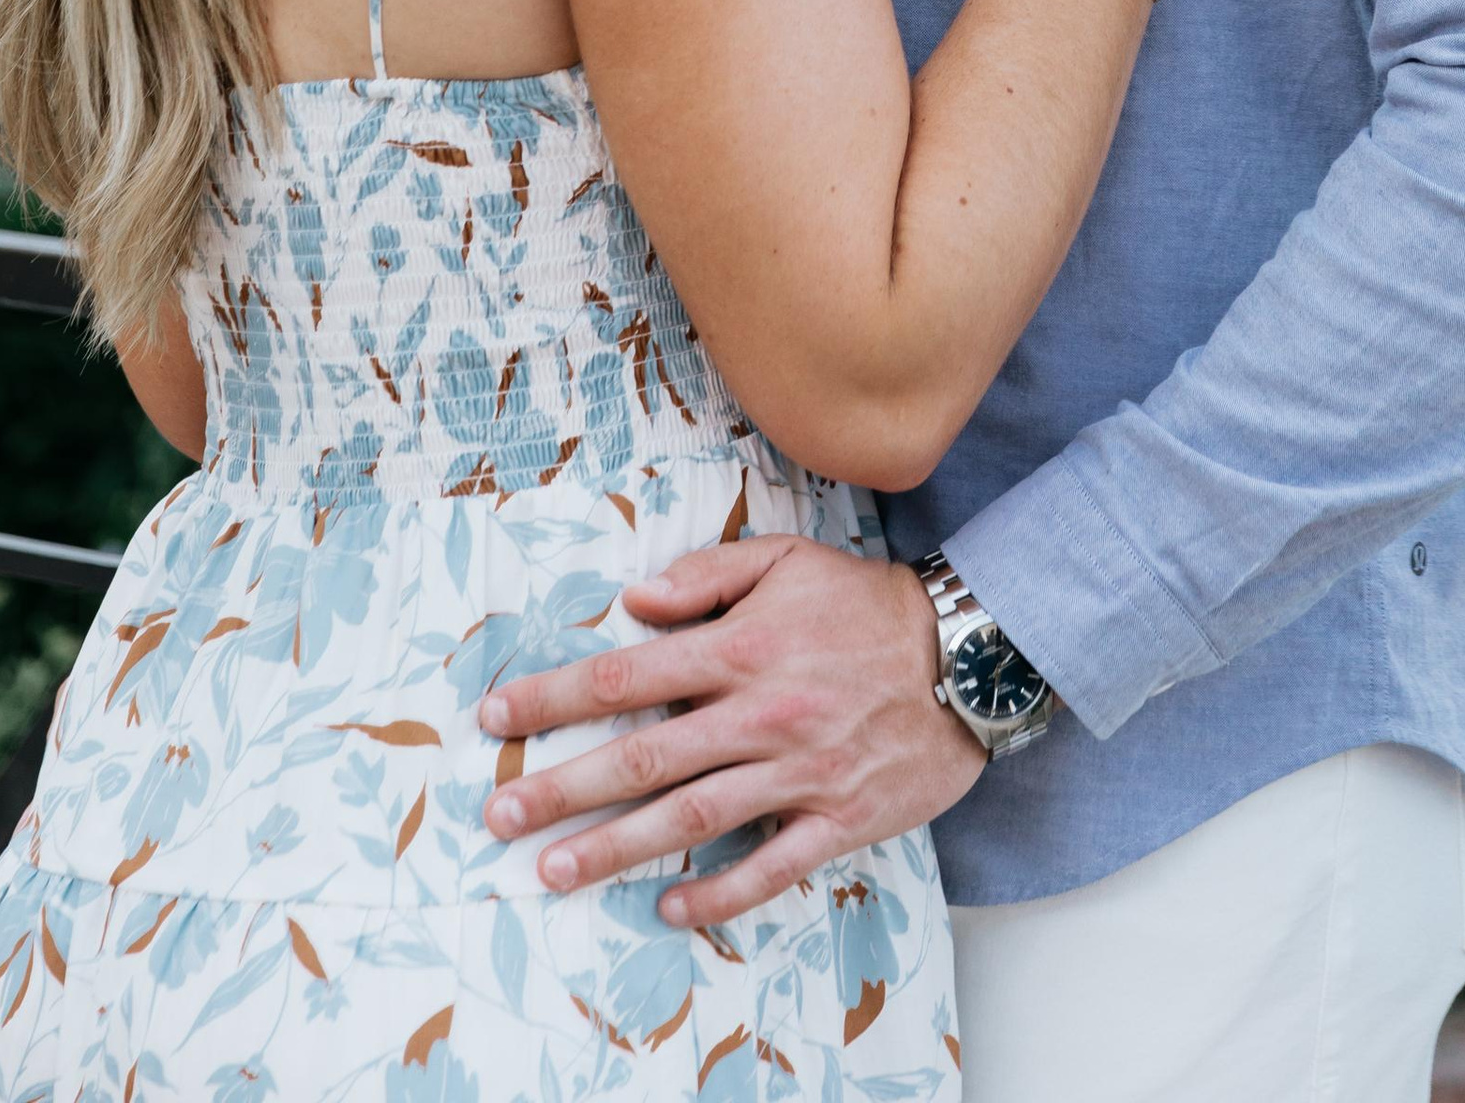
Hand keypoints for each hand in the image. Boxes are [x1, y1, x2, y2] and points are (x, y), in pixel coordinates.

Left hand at [478, 534, 981, 927]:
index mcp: (742, 646)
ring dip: (617, 847)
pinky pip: (768, 867)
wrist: (966, 655)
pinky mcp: (836, 818)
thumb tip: (635, 602)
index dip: (557, 697)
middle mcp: (761, 712)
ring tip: (554, 869)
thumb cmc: (866, 605)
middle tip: (499, 814)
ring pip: (692, 816)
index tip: (498, 718)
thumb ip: (707, 576)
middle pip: (645, 757)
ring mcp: (798, 771)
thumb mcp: (788, 559)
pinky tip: (668, 905)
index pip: (628, 674)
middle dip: (563, 787)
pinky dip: (718, 891)